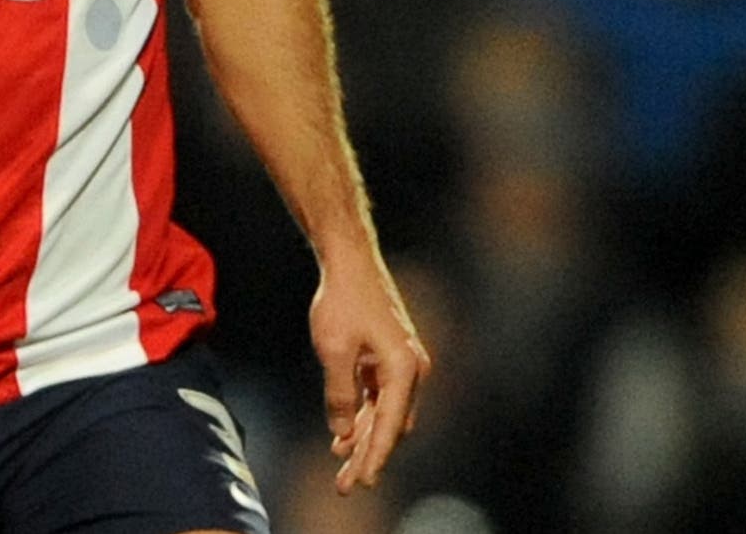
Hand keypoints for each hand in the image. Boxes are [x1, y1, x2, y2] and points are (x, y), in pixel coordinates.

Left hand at [313, 267, 429, 494]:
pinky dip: (364, 416)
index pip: (390, 425)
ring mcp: (401, 364)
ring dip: (365, 438)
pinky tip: (344, 435)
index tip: (362, 481)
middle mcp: (411, 369)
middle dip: (369, 455)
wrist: (350, 261)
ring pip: (385, 413)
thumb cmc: (343, 300)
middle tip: (346, 484)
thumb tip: (344, 431)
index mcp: (404, 368)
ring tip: (342, 466)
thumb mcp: (334, 349)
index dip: (375, 456)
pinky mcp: (388, 359)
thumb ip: (340, 394)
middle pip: (391, 425)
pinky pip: (379, 397)